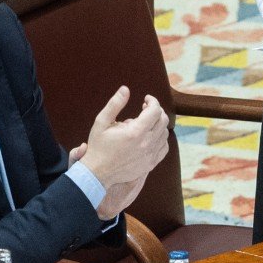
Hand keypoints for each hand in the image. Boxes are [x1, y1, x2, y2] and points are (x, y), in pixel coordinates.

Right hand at [77, 86, 169, 213]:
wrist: (97, 173)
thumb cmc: (98, 146)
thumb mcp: (101, 122)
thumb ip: (114, 104)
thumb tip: (125, 89)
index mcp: (135, 132)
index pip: (155, 110)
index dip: (152, 101)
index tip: (146, 99)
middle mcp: (146, 143)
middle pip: (163, 120)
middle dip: (156, 110)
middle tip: (146, 109)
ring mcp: (150, 155)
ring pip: (165, 134)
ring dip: (158, 124)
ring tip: (146, 122)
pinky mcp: (150, 164)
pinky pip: (164, 148)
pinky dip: (161, 139)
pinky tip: (151, 136)